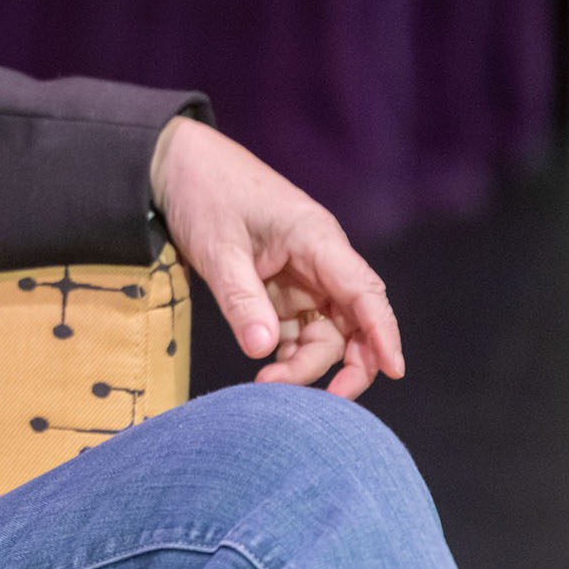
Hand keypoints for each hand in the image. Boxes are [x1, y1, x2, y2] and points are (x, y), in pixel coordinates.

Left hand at [149, 116, 405, 397]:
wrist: (174, 165)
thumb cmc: (202, 192)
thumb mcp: (217, 247)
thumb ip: (241, 298)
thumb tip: (263, 351)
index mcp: (317, 239)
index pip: (364, 291)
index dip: (383, 333)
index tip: (395, 371)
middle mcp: (319, 260)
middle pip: (352, 322)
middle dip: (345, 364)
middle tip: (320, 403)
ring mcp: (300, 276)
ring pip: (324, 332)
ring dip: (306, 364)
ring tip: (267, 386)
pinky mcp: (277, 288)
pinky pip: (295, 329)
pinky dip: (286, 353)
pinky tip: (267, 372)